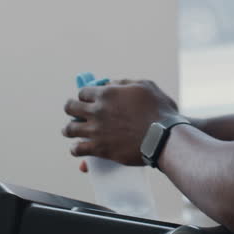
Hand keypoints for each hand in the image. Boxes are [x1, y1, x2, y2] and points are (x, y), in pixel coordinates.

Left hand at [62, 79, 178, 165]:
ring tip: (71, 131)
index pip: (83, 92)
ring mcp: (96, 130)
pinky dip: (76, 149)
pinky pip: (77, 149)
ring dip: (69, 129)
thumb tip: (112, 84)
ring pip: (69, 129)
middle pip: (70, 108)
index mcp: (107, 94)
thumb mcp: (145, 86)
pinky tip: (78, 148)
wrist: (163, 137)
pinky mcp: (100, 148)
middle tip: (76, 113)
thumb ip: (125, 83)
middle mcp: (97, 110)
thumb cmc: (159, 110)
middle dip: (72, 109)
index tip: (87, 99)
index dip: (85, 95)